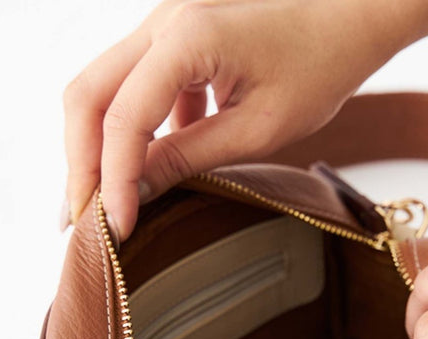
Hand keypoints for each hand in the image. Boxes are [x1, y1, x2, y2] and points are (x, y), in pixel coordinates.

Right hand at [62, 0, 427, 240]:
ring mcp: (163, 27)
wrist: (347, 16)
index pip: (124, 119)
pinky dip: (130, 132)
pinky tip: (147, 171)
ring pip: (100, 90)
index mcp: (187, 38)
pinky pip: (132, 88)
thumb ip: (192, 157)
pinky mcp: (174, 42)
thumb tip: (138, 192)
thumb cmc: (319, 65)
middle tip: (79, 221)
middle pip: (87, 95)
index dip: (114, 181)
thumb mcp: (258, 127)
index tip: (116, 229)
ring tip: (101, 203)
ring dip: (95, 148)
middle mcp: (162, 22)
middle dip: (80, 163)